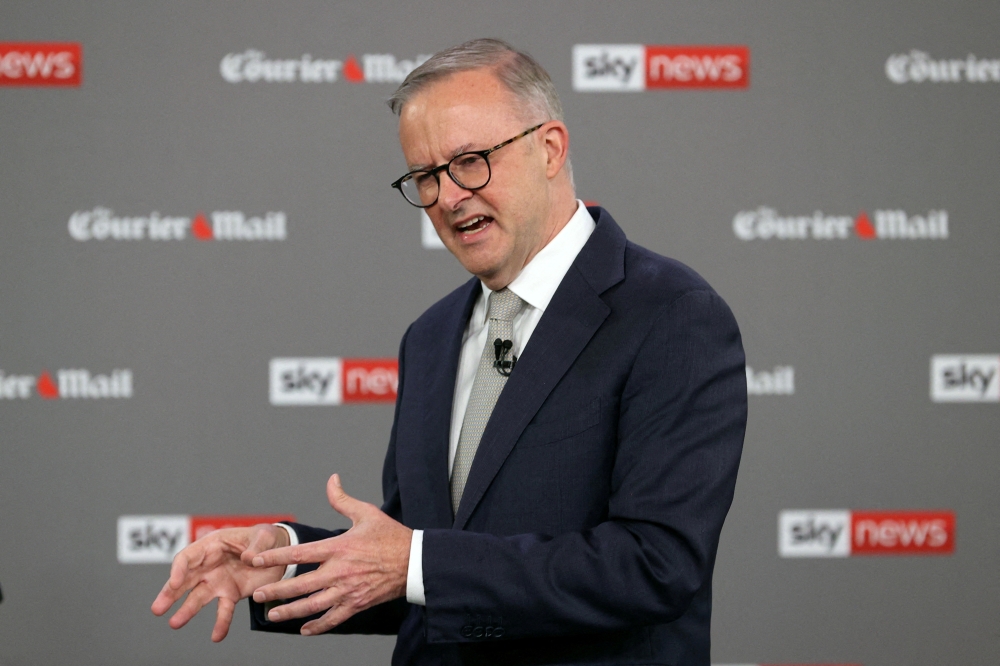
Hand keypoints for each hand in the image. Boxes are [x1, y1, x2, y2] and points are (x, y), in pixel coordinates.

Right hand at [151, 523, 289, 641]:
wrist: (277, 551)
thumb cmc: (265, 538)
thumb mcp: (265, 536)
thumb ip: (257, 545)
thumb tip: (249, 558)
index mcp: (213, 545)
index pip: (188, 557)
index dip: (179, 569)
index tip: (175, 582)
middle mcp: (209, 565)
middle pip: (185, 580)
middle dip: (170, 593)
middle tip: (157, 609)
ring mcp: (217, 581)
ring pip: (198, 597)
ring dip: (186, 611)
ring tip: (174, 623)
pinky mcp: (230, 594)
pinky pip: (224, 610)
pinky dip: (221, 623)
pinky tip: (217, 636)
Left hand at [249, 474, 411, 634]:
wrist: (415, 561)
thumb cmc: (391, 536)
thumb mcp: (367, 513)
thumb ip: (343, 500)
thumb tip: (331, 480)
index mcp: (339, 547)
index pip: (300, 553)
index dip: (275, 557)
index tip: (256, 560)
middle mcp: (340, 571)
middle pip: (300, 585)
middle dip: (276, 591)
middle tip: (257, 595)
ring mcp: (348, 590)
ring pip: (313, 605)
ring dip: (290, 612)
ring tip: (272, 616)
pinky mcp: (358, 604)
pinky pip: (333, 618)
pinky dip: (318, 625)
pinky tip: (304, 629)